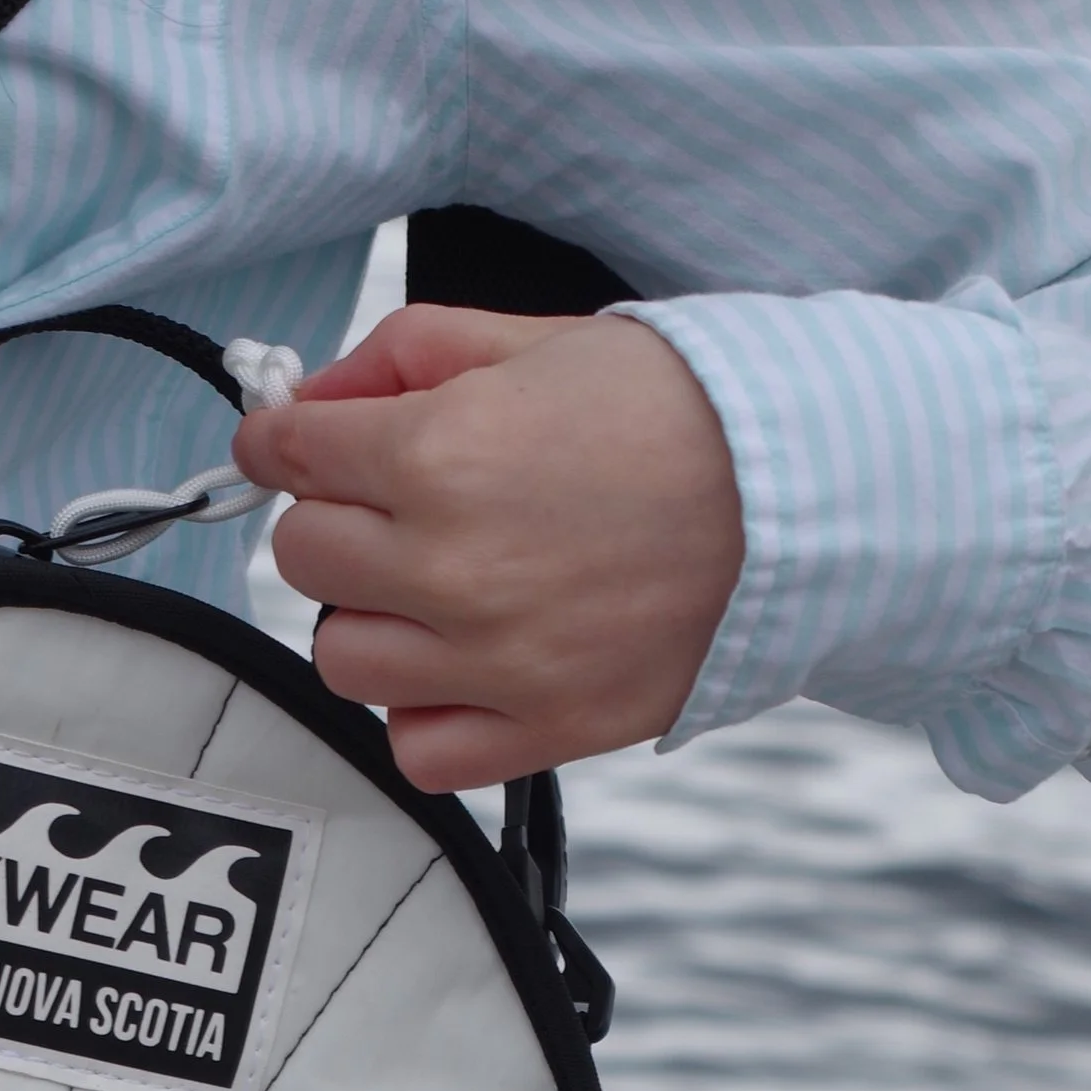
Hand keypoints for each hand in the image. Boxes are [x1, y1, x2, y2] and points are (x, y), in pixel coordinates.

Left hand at [231, 306, 743, 792]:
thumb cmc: (681, 413)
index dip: (288, 438)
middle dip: (337, 520)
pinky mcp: (544, 729)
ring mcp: (495, 662)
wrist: (803, 500)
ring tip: (434, 589)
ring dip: (372, 620)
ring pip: (344, 658)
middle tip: (394, 507)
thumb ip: (405, 356)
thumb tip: (312, 398)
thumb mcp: (534, 341)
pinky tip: (462, 665)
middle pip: (303, 557)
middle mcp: (452, 567)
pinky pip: (418, 749)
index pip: (286, 452)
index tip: (305, 444)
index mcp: (438, 454)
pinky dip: (424, 713)